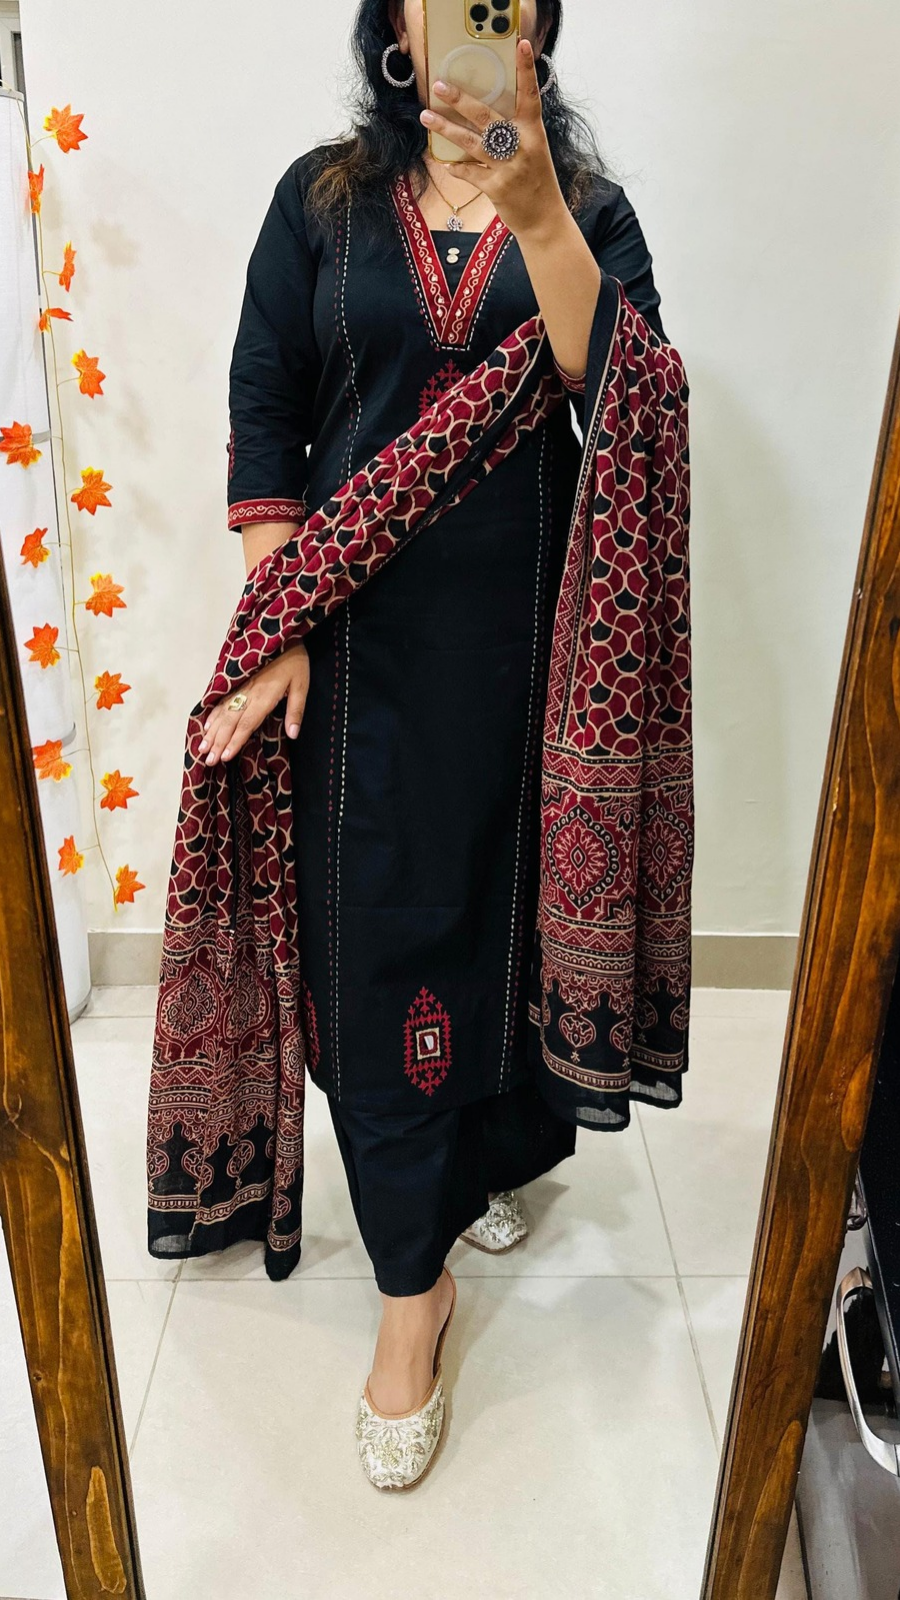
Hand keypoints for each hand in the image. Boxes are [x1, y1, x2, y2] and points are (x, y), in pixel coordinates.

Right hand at [198, 640, 309, 764]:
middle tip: (208, 760)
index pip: (246, 724)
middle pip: (230, 722)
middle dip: (218, 742)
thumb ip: (296, 710)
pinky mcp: (236, 681)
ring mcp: (239, 687)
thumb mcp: (302, 685)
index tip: (224, 757)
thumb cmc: (294, 661)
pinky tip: (207, 725)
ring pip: (222, 713)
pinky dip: (213, 714)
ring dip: (212, 732)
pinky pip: (221, 700)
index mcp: (264, 697)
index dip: (235, 741)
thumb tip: (293, 734)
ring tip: (203, 748)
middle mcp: (248, 694)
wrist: (280, 633)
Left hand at [419, 37, 564, 240]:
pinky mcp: (496, 188)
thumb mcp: (533, 150)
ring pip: (471, 143)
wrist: (544, 219)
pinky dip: (456, 167)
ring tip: (426, 117)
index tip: (520, 45)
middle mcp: (522, 146)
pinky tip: (445, 161)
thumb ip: (515, 131)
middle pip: (487, 117)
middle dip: (461, 100)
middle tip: (439, 85)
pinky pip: (469, 173)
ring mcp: (509, 168)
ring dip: (446, 129)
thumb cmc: (536, 181)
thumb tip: (487, 113)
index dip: (526, 70)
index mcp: (533, 132)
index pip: (530, 95)